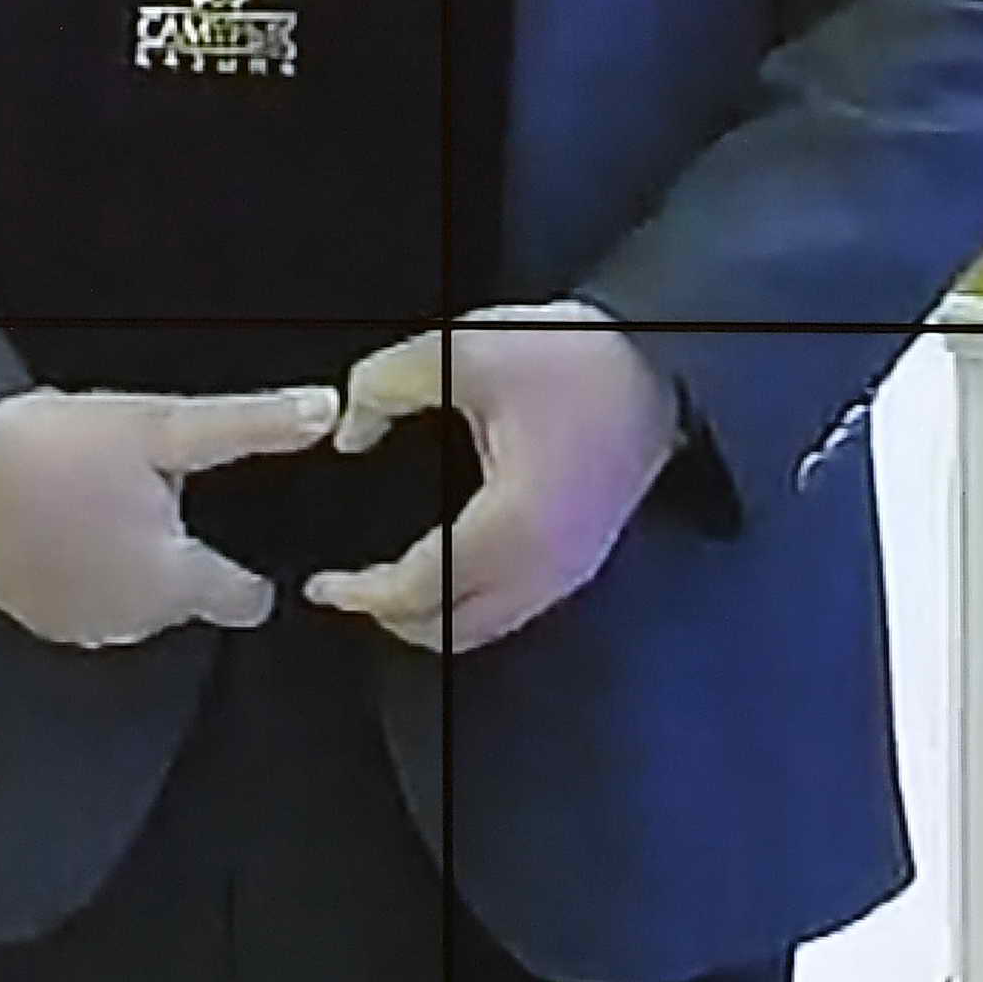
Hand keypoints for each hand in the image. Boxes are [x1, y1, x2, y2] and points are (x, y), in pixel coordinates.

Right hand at [0, 382, 343, 649]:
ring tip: (93, 505)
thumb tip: (324, 411)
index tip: (219, 531)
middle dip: (171, 553)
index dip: (241, 568)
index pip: (242, 600)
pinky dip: (80, 575)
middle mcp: (134, 622)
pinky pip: (82, 604)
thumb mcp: (156, 424)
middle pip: (183, 595)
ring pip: (133, 602)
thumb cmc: (55, 446)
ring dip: (125, 567)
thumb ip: (247, 427)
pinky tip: (58, 528)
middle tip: (135, 491)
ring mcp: (80, 628)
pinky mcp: (35, 621)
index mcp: (174, 580)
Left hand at [305, 301, 685, 655]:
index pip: (422, 589)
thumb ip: (382, 389)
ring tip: (382, 589)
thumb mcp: (457, 353)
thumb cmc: (569, 357)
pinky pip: (514, 609)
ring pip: (487, 626)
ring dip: (431, 618)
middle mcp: (548, 566)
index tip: (321, 586)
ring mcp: (572, 570)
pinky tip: (439, 575)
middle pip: (454, 628)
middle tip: (345, 592)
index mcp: (514, 527)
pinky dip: (467, 605)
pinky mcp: (584, 558)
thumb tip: (348, 435)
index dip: (364, 594)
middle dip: (392, 619)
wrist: (661, 359)